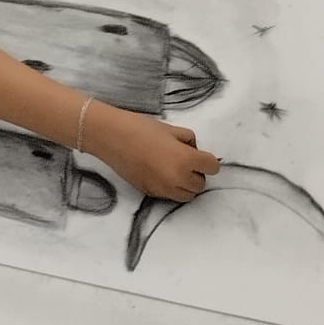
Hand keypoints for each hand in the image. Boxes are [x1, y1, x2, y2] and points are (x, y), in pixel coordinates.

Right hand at [85, 104, 219, 201]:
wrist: (111, 137)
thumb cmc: (140, 127)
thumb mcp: (170, 128)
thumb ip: (188, 140)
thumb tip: (194, 150)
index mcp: (186, 160)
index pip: (213, 167)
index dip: (207, 160)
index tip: (199, 155)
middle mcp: (179, 179)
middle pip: (201, 184)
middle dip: (196, 173)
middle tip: (183, 160)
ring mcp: (165, 189)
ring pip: (188, 195)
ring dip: (186, 184)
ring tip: (173, 169)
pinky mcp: (151, 194)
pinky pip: (170, 196)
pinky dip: (171, 188)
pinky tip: (159, 173)